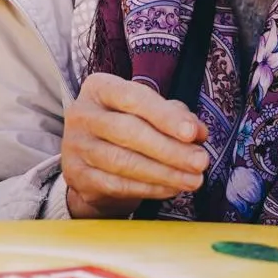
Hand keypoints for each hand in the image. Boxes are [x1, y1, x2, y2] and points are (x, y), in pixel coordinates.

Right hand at [61, 72, 209, 219]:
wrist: (89, 157)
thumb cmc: (127, 124)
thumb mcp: (150, 111)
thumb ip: (176, 115)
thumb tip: (199, 132)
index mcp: (100, 88)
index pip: (134, 98)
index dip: (165, 116)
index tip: (192, 133)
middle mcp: (83, 115)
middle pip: (129, 132)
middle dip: (170, 150)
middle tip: (201, 162)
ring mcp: (76, 147)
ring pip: (123, 162)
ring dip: (164, 173)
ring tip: (193, 180)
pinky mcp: (77, 177)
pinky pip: (117, 185)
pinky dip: (148, 189)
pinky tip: (171, 189)